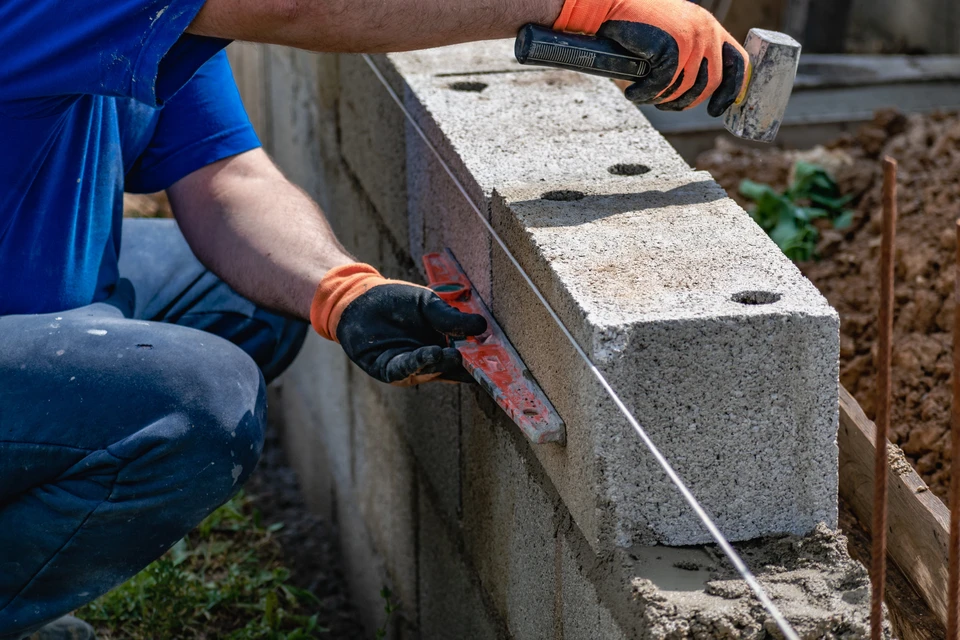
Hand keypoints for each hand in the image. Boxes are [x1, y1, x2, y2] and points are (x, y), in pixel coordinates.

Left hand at [311, 264, 486, 385]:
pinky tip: (432, 352)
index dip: (485, 360)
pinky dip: (420, 362)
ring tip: (456, 355)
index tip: (502, 360)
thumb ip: (451, 318)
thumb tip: (482, 327)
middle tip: (486, 364)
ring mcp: (410, 368)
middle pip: (454, 370)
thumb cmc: (396, 301)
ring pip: (431, 371)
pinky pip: (406, 369)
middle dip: (470, 369)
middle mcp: (430, 362)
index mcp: (444, 346)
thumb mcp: (428, 305)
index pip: (469, 357)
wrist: (359, 299)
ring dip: (444, 364)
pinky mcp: (388, 369)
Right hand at [554, 0, 747, 115]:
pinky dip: (646, 94)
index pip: (738, 62)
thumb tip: (694, 92)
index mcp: (710, 28)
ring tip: (644, 96)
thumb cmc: (638, 24)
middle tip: (664, 106)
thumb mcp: (672, 38)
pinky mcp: (673, 46)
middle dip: (687, 102)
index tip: (717, 110)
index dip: (731, 90)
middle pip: (711, 83)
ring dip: (663, 99)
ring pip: (686, 87)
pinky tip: (633, 92)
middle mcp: (707, 31)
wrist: (613, 5)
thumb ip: (689, 55)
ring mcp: (692, 38)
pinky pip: (664, 84)